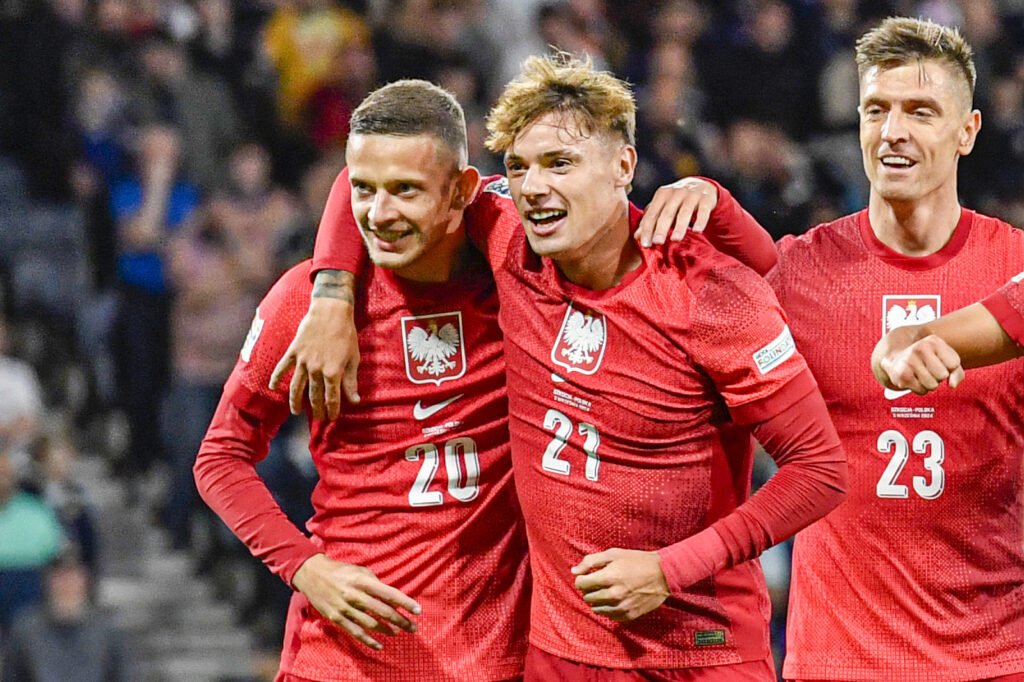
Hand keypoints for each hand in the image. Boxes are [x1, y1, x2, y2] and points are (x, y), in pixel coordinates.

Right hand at [270, 297, 359, 418]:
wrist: (331, 311)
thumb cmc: (346, 334)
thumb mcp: (354, 358)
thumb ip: (351, 381)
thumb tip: (355, 401)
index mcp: (333, 372)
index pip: (331, 399)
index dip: (332, 410)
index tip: (332, 418)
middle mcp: (316, 370)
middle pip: (314, 396)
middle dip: (317, 409)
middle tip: (318, 418)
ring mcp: (302, 361)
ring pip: (296, 387)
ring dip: (295, 402)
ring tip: (296, 412)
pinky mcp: (293, 352)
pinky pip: (282, 368)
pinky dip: (276, 378)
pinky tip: (273, 388)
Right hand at [291, 554, 420, 649]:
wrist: (312, 574)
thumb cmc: (341, 571)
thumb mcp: (360, 571)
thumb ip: (375, 583)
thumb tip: (391, 597)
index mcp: (363, 581)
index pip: (389, 593)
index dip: (405, 603)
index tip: (418, 610)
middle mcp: (355, 595)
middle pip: (383, 611)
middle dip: (400, 620)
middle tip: (413, 627)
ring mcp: (345, 608)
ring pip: (371, 623)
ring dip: (387, 630)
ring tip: (398, 632)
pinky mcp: (336, 618)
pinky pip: (355, 632)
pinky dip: (369, 640)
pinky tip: (380, 645)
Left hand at [571, 548, 668, 621]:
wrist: (663, 574)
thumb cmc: (637, 561)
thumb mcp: (613, 554)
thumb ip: (591, 561)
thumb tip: (573, 571)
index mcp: (609, 577)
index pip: (581, 584)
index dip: (582, 579)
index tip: (587, 577)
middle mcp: (613, 594)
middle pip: (587, 597)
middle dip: (589, 589)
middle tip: (598, 583)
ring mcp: (621, 607)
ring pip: (596, 608)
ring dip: (597, 600)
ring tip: (607, 591)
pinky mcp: (629, 615)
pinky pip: (609, 616)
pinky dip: (608, 608)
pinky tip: (615, 599)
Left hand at [634, 177, 717, 246]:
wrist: (701, 186)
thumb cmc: (676, 201)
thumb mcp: (663, 207)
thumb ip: (650, 220)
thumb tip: (637, 237)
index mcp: (662, 194)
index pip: (652, 214)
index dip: (647, 229)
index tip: (645, 244)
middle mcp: (676, 192)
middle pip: (667, 213)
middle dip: (661, 228)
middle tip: (657, 242)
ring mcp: (691, 195)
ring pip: (685, 212)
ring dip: (680, 226)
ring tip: (675, 239)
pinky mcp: (706, 199)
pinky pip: (703, 211)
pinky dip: (700, 220)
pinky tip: (697, 231)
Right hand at [873, 331, 964, 394]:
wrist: (896, 359)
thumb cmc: (925, 360)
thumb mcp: (944, 359)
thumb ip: (957, 372)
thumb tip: (952, 385)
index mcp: (934, 341)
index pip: (953, 364)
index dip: (949, 368)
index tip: (939, 362)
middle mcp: (920, 348)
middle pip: (943, 375)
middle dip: (938, 377)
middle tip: (928, 369)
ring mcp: (909, 361)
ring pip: (933, 385)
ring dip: (929, 384)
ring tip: (920, 374)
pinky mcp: (902, 375)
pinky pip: (922, 391)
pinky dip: (920, 388)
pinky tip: (913, 379)